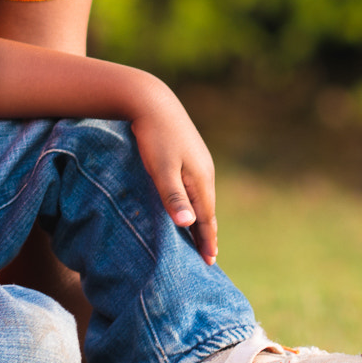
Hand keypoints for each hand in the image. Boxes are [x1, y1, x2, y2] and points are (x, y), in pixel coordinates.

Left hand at [129, 87, 217, 263]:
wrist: (152, 100)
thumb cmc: (154, 136)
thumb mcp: (161, 168)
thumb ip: (173, 197)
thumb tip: (189, 224)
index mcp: (200, 178)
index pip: (206, 218)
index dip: (207, 240)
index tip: (209, 262)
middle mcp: (204, 171)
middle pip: (208, 209)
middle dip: (208, 233)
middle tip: (208, 256)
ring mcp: (198, 161)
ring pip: (202, 197)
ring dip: (202, 218)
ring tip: (200, 235)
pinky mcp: (189, 154)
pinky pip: (196, 186)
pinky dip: (196, 202)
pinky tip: (189, 204)